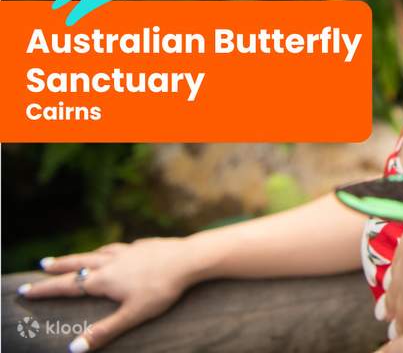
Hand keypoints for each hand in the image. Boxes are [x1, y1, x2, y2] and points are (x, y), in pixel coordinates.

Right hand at [17, 237, 197, 350]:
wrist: (191, 258)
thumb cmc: (163, 288)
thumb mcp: (133, 315)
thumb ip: (104, 331)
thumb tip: (73, 348)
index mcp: (105, 279)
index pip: (68, 286)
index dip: (46, 289)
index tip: (25, 289)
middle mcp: (112, 262)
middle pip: (79, 263)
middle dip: (60, 266)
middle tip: (43, 265)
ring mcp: (129, 251)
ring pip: (99, 252)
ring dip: (84, 256)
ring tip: (76, 258)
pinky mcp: (145, 245)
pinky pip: (121, 248)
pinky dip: (111, 250)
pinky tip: (118, 251)